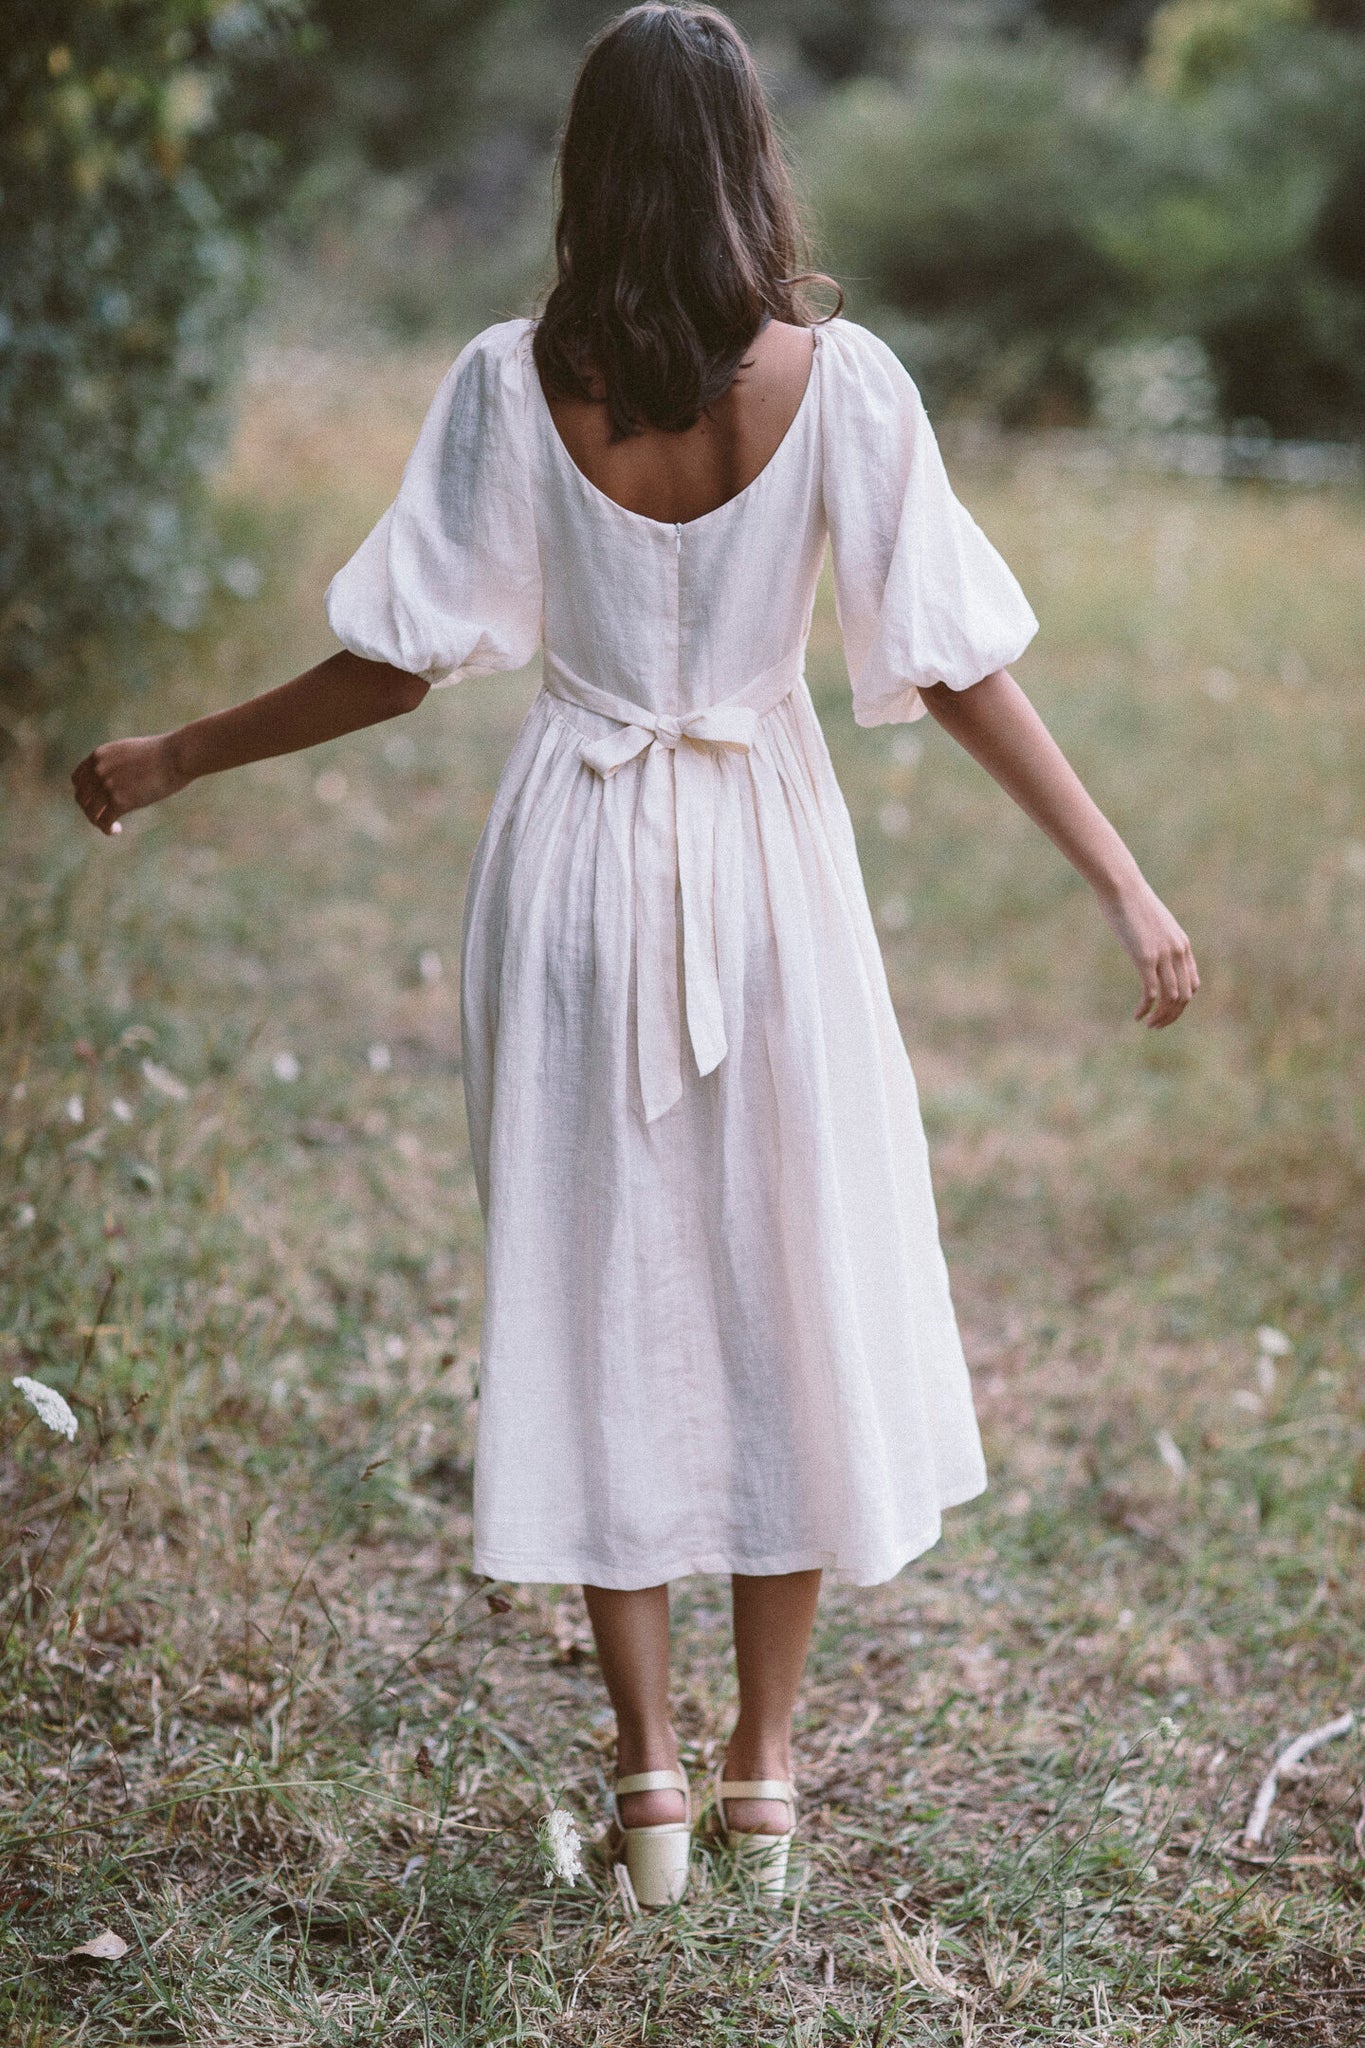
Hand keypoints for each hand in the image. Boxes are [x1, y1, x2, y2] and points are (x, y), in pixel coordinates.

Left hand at [70, 733, 188, 835]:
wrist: (177, 755)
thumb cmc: (162, 753)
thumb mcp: (130, 751)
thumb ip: (117, 763)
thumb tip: (117, 778)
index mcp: (99, 756)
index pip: (77, 779)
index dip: (84, 793)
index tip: (95, 802)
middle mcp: (98, 770)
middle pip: (82, 798)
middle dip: (90, 810)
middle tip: (104, 817)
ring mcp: (107, 785)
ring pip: (91, 812)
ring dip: (98, 822)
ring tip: (112, 826)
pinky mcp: (120, 800)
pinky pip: (104, 821)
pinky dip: (108, 829)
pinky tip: (117, 830)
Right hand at [1099, 876, 1198, 1027]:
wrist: (1122, 887)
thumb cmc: (1132, 902)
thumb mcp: (1153, 924)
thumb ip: (1157, 939)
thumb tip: (1149, 946)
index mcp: (1182, 945)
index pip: (1192, 984)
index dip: (1182, 1004)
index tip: (1166, 1011)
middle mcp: (1178, 952)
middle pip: (1184, 996)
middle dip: (1172, 1015)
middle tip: (1157, 1026)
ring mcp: (1163, 955)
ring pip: (1170, 998)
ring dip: (1161, 1017)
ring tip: (1148, 1025)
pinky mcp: (1145, 958)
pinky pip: (1151, 993)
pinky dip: (1145, 1009)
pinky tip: (1136, 1015)